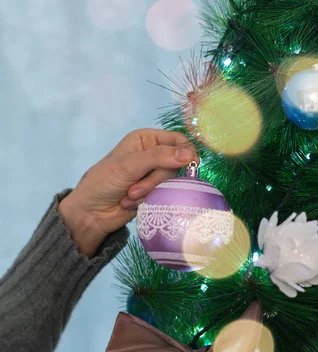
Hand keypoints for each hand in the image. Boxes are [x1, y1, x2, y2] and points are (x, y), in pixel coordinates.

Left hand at [58, 129, 197, 256]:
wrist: (91, 212)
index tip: (192, 164)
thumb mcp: (130, 165)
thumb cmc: (104, 181)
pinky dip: (148, 199)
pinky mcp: (154, 192)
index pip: (177, 140)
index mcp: (146, 139)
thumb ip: (159, 157)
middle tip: (135, 186)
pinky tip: (130, 202)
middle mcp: (152, 154)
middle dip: (156, 179)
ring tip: (129, 195)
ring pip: (171, 181)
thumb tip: (189, 154)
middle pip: (176, 163)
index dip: (186, 150)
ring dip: (149, 191)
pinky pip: (165, 195)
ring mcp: (154, 174)